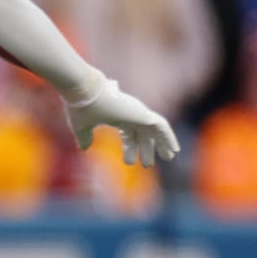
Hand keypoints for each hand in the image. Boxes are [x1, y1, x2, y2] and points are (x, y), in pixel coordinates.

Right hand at [64, 76, 178, 167]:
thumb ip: (85, 137)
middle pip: (142, 134)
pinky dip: (169, 137)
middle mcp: (130, 114)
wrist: (85, 92)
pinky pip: (162, 126)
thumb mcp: (82, 127)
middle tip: (148, 165)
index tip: (129, 162)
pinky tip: (174, 149)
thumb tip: (84, 148)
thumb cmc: (82, 108)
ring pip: (155, 131)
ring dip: (162, 144)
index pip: (128, 135)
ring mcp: (138, 113)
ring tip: (169, 157)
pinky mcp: (143, 114)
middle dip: (146, 149)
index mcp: (117, 116)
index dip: (129, 148)